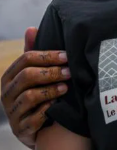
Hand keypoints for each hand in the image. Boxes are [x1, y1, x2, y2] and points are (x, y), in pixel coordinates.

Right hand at [0, 27, 69, 148]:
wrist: (39, 127)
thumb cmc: (38, 92)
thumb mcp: (34, 73)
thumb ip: (33, 53)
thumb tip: (31, 28)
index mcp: (10, 77)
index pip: (26, 59)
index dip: (48, 56)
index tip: (67, 56)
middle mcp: (7, 94)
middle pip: (27, 76)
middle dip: (51, 72)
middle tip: (69, 72)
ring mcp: (12, 112)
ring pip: (30, 97)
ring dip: (51, 90)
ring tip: (66, 88)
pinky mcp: (21, 129)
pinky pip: (33, 119)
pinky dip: (47, 111)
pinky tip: (58, 105)